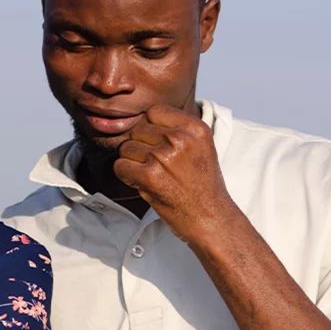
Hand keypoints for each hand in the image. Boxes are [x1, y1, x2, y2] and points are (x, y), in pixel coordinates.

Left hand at [113, 104, 241, 244]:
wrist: (210, 218)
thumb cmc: (201, 185)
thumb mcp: (200, 147)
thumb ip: (176, 129)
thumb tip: (140, 118)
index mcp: (195, 127)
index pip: (154, 111)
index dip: (151, 128)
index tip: (160, 145)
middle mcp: (180, 138)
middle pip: (137, 129)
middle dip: (141, 147)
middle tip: (157, 166)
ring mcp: (164, 156)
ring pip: (126, 148)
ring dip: (132, 163)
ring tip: (152, 176)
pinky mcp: (150, 176)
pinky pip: (120, 166)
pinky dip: (126, 176)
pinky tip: (143, 184)